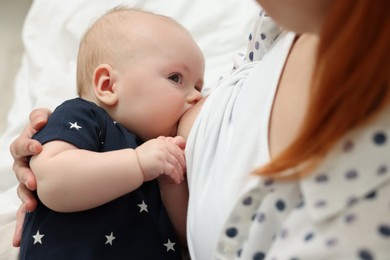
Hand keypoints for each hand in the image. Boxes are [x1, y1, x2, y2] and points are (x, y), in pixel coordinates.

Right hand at [9, 108, 50, 245]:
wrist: (67, 149)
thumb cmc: (56, 134)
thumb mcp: (49, 123)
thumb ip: (41, 118)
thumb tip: (40, 121)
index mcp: (27, 147)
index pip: (22, 145)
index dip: (28, 144)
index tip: (39, 143)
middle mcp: (25, 165)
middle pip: (19, 169)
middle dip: (26, 173)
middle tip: (34, 179)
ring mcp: (30, 180)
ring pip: (23, 190)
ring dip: (26, 197)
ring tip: (33, 205)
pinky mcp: (36, 194)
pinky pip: (25, 211)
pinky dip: (23, 224)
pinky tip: (19, 241)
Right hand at [135, 136, 185, 183]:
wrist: (132, 166)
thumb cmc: (141, 160)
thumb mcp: (152, 149)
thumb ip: (162, 148)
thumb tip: (174, 154)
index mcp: (161, 142)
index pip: (176, 148)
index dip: (181, 157)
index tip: (183, 164)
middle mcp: (162, 146)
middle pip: (178, 155)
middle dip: (182, 165)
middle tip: (184, 172)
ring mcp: (162, 154)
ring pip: (176, 164)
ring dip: (180, 172)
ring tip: (180, 178)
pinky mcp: (161, 163)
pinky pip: (173, 171)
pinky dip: (176, 176)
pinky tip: (176, 180)